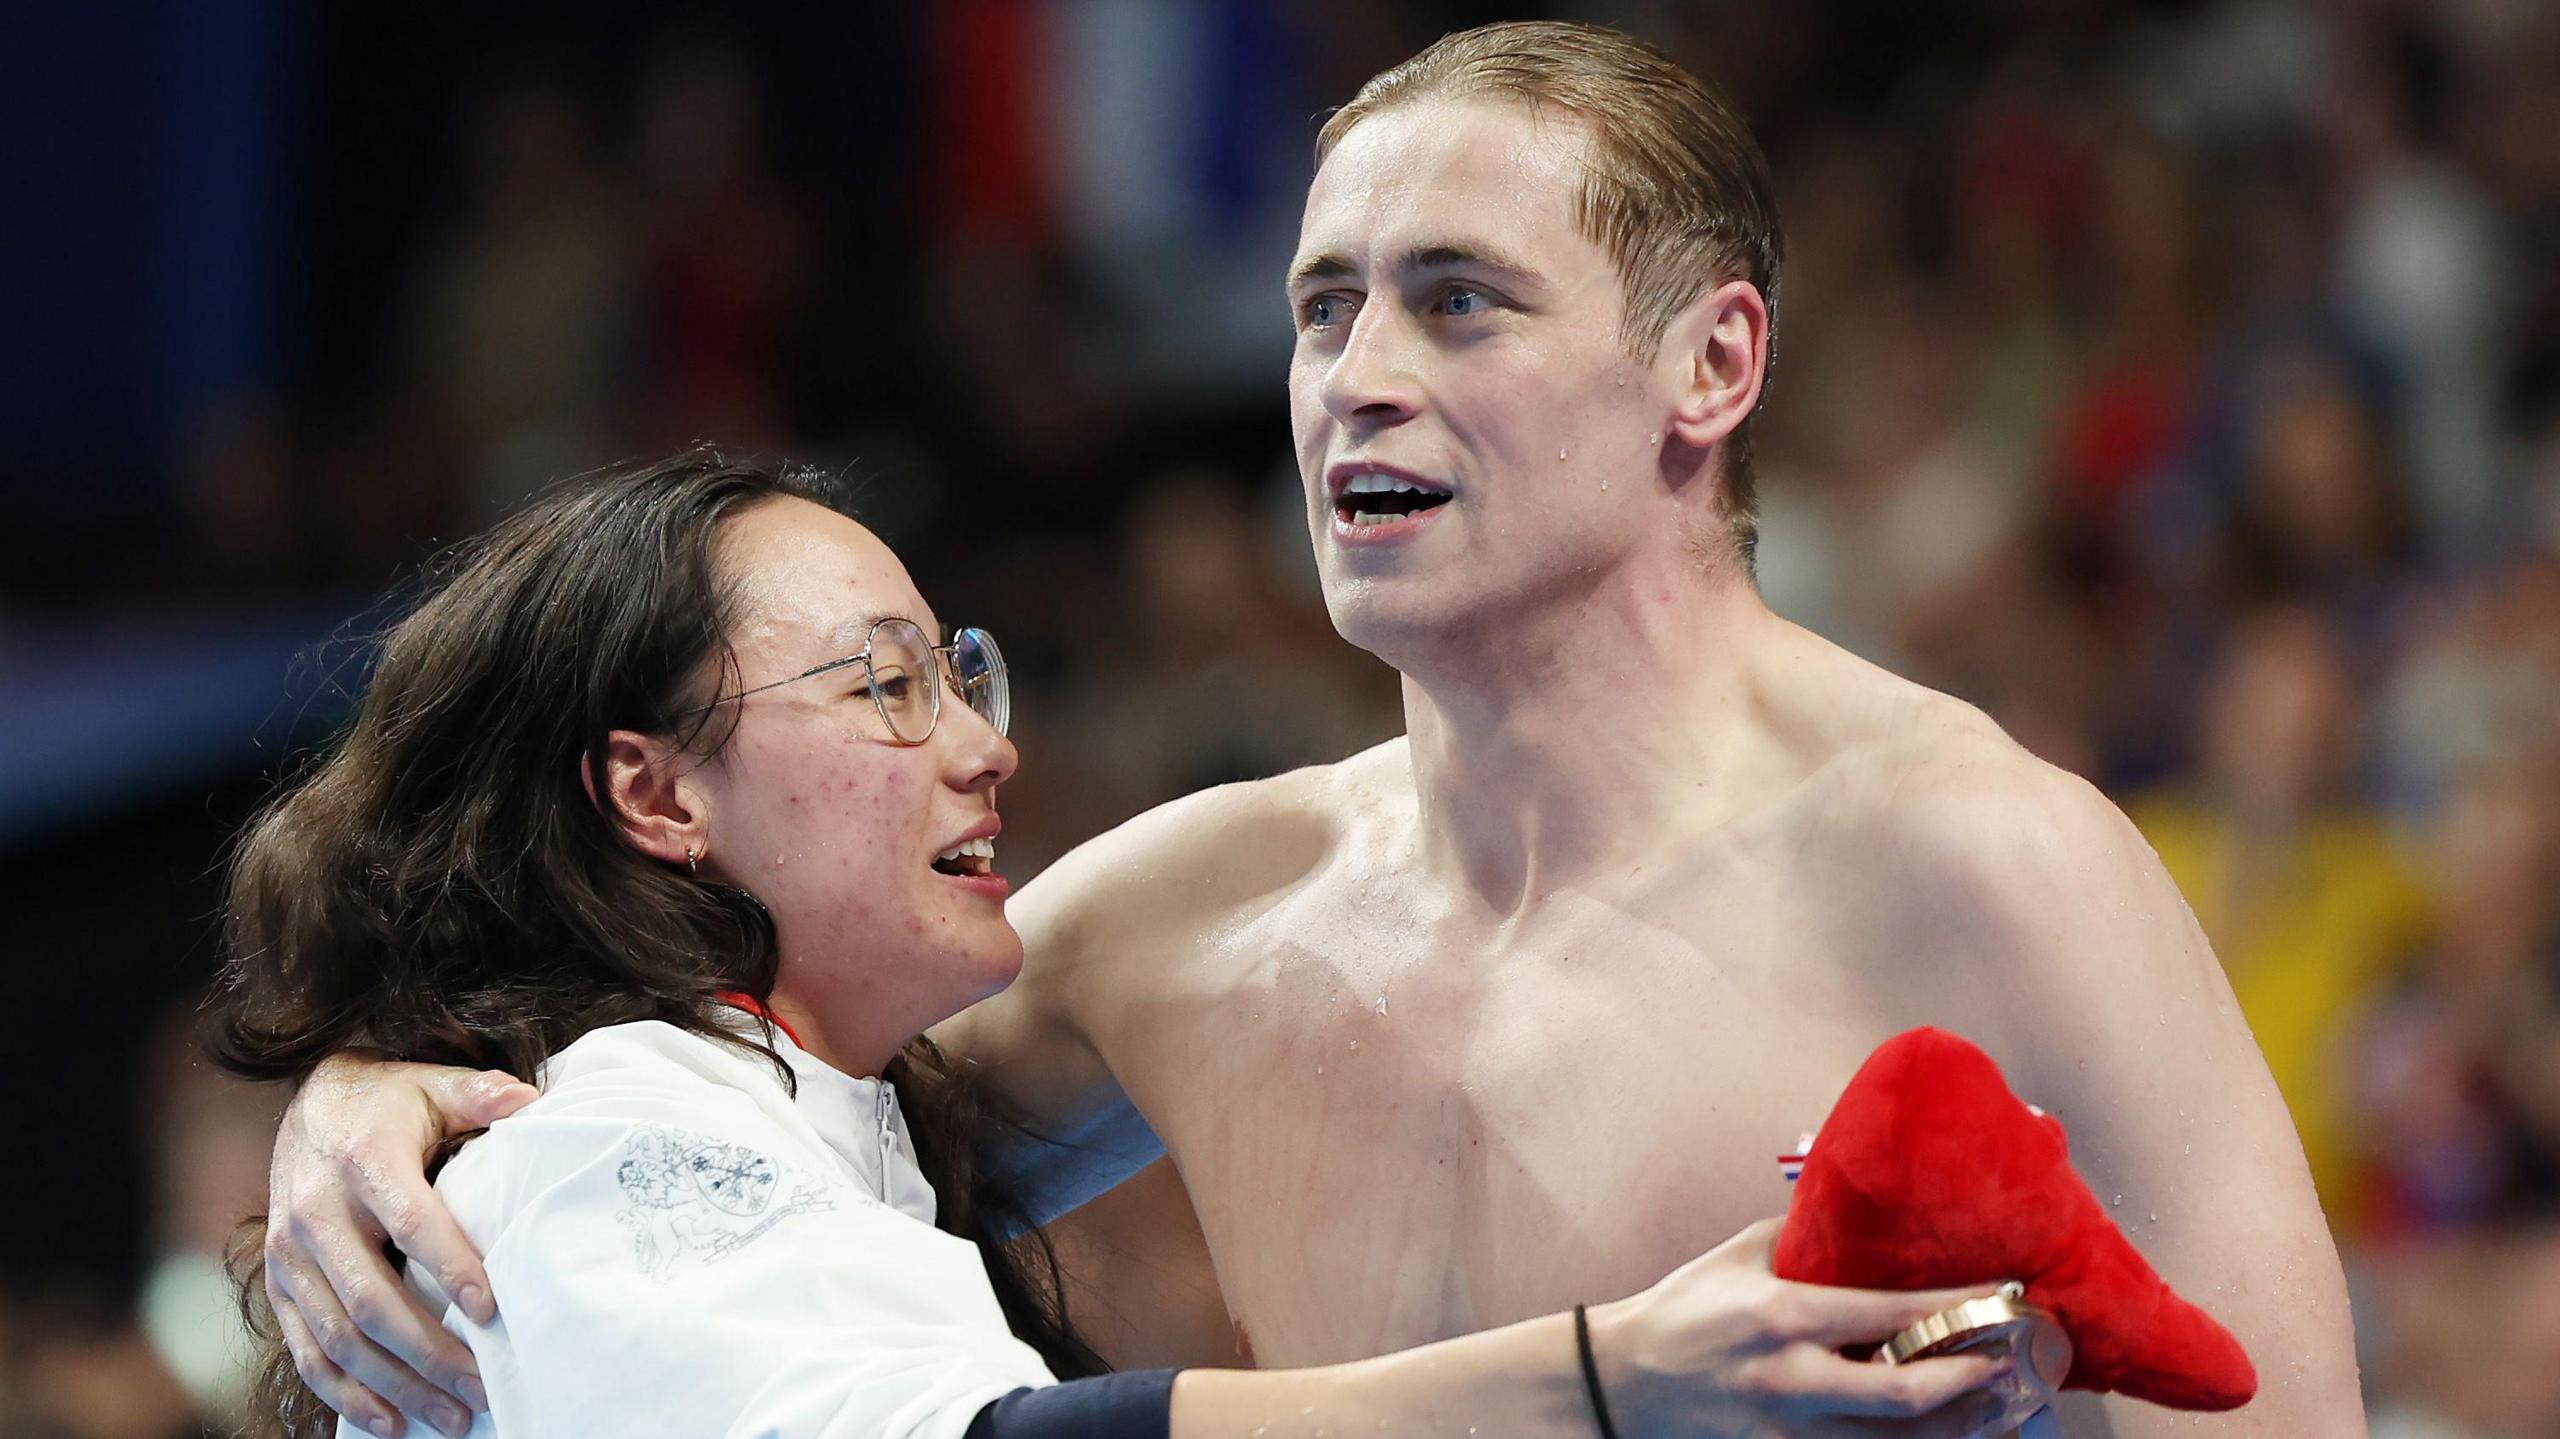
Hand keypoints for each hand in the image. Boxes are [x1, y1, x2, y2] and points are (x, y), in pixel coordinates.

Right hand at [263, 1053, 536, 1436]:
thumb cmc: (387, 1101)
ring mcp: (290, 1254)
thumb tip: (528, 1099)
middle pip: (372, 1300)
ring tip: (451, 1416)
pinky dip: (344, 1393)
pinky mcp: (278, 1282)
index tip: (492, 1311)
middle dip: (430, 1353)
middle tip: (483, 1387)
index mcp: (362, 1162)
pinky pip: (306, 1348)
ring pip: (340, 1337)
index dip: (450, 1269)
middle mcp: (316, 1213)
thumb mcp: (430, 1083)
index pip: (410, 1224)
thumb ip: (478, 1093)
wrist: (311, 1104)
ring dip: (394, 1386)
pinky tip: (388, 1421)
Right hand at [1594, 1219, 2015, 1438]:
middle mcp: (1794, 1377)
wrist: (1622, 1382)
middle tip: (2012, 1361)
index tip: (2002, 1294)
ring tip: (2000, 1406)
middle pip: (1906, 1394)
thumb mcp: (1739, 1256)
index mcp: (1785, 1315)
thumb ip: (1802, 1239)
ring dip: (1957, 1427)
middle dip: (1971, 1380)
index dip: (1958, 1308)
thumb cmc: (1682, 1310)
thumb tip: (1857, 1216)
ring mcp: (1790, 1429)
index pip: (1893, 1314)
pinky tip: (1943, 1434)